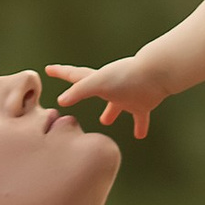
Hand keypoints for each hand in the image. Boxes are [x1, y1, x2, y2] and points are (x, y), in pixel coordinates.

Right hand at [48, 52, 171, 138]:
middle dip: (81, 91)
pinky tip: (140, 135)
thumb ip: (79, 91)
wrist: (156, 74)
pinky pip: (140, 118)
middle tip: (72, 96)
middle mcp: (111, 86)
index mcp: (98, 79)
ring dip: (110, 112)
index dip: (61, 72)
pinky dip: (140, 126)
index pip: (75, 75)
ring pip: (116, 106)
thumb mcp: (97, 83)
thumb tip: (61, 101)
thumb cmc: (125, 76)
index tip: (49, 69)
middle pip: (93, 89)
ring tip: (105, 121)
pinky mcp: (142, 104)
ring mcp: (126, 95)